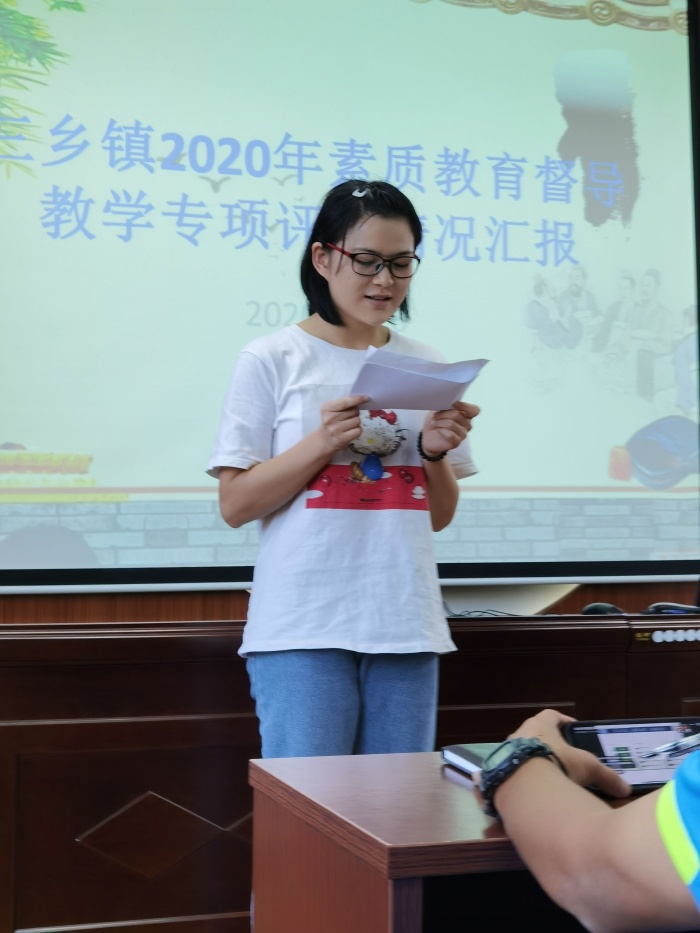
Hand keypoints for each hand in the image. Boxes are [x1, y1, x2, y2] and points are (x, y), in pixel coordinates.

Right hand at [317, 395, 367, 454]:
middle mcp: (330, 418)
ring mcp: (336, 430)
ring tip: (348, 425)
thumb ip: (344, 403)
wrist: (324, 441)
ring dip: (356, 422)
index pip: (345, 402)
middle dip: (355, 413)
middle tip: (347, 418)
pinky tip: (350, 432)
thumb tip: (361, 399)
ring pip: (357, 420)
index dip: (357, 399)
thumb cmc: (331, 422)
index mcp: (327, 408)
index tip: (366, 398)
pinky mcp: (342, 439)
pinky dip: (357, 430)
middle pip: (354, 411)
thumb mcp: (332, 410)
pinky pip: (358, 430)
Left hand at [420, 401, 479, 457]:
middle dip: (443, 413)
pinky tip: (438, 430)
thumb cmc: (436, 421)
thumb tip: (450, 402)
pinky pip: (450, 434)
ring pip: (451, 424)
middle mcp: (467, 425)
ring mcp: (463, 434)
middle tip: (435, 415)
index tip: (454, 404)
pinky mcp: (457, 443)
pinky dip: (441, 431)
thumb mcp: (439, 409)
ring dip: (439, 422)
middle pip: (457, 414)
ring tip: (434, 423)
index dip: (465, 406)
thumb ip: (447, 405)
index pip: (474, 410)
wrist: (427, 436)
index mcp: (466, 415)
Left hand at [508, 709, 631, 799]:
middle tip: (562, 757)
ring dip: (532, 762)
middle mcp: (519, 733)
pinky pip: (510, 772)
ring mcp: (505, 752)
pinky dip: (521, 779)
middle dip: (548, 745)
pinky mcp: (497, 772)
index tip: (573, 729)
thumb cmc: (557, 764)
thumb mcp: (587, 768)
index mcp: (539, 725)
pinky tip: (531, 792)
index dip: (563, 721)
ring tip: (548, 777)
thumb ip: (607, 776)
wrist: (522, 787)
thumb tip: (625, 789)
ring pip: (521, 753)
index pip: (551, 715)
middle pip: (534, 734)